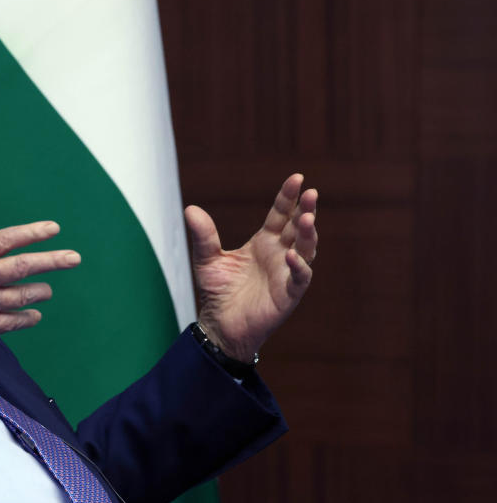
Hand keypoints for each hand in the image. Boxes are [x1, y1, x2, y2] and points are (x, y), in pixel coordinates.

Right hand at [0, 220, 80, 367]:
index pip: (4, 240)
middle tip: (73, 258)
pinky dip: (27, 318)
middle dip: (52, 261)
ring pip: (22, 296)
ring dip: (39, 292)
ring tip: (46, 290)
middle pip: (23, 267)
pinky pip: (13, 323)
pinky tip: (33, 314)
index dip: (31, 233)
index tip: (52, 228)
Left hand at [185, 173, 317, 361]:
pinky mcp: (288, 293)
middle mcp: (279, 253)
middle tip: (312, 192)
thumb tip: (190, 209)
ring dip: (308, 234)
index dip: (289, 197)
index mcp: (264, 241)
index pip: (280, 214)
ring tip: (307, 218)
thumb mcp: (207, 259)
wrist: (220, 324)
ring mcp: (286, 272)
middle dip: (306, 209)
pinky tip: (291, 256)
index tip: (297, 178)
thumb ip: (203, 236)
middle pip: (298, 227)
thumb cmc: (218, 291)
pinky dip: (298, 267)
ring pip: (305, 249)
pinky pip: (299, 277)